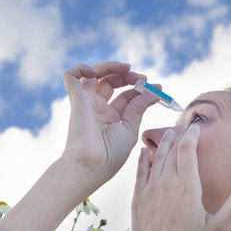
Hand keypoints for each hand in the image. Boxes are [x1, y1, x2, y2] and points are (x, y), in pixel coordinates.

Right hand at [61, 61, 158, 186]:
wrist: (91, 164)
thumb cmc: (110, 155)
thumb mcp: (130, 128)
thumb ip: (139, 107)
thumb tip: (154, 93)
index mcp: (112, 118)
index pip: (126, 95)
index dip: (142, 89)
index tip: (158, 87)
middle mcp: (98, 108)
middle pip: (111, 81)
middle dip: (128, 75)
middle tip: (142, 78)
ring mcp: (86, 102)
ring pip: (93, 73)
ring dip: (110, 66)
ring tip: (126, 69)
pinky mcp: (75, 98)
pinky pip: (71, 75)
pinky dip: (82, 68)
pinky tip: (96, 72)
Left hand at [123, 125, 230, 230]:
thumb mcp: (218, 229)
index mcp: (187, 187)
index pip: (188, 151)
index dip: (191, 135)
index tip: (195, 127)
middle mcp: (167, 183)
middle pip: (171, 151)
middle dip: (178, 136)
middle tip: (182, 126)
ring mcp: (150, 190)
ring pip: (155, 158)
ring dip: (162, 144)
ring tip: (168, 133)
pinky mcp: (139, 198)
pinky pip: (140, 171)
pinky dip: (143, 159)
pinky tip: (144, 152)